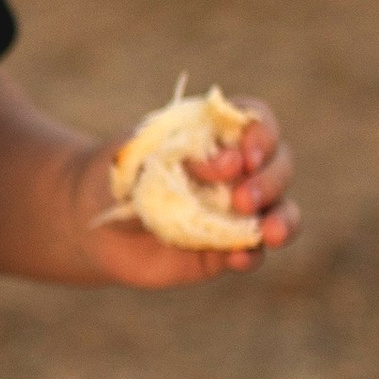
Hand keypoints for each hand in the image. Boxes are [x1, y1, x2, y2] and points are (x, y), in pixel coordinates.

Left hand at [81, 99, 300, 287]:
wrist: (96, 226)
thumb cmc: (116, 178)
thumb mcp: (133, 157)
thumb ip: (169, 155)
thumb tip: (208, 168)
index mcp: (217, 133)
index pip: (257, 121)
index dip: (261, 135)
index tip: (242, 156)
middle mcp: (237, 170)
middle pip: (280, 164)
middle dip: (269, 179)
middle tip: (240, 197)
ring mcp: (236, 211)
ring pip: (281, 209)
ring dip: (283, 219)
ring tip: (271, 232)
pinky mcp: (227, 249)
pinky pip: (253, 252)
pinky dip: (253, 254)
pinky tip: (238, 257)